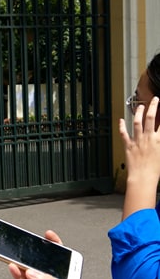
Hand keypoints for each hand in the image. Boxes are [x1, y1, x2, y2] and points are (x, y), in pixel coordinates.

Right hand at [8, 230, 93, 278]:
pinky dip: (17, 276)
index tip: (47, 235)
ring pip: (29, 272)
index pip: (59, 257)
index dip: (53, 245)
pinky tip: (13, 269)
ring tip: (14, 257)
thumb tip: (33, 274)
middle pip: (40, 263)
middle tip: (23, 245)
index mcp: (66, 276)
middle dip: (32, 254)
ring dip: (22, 264)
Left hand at [119, 97, 159, 214]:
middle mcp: (148, 138)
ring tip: (140, 106)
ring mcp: (137, 141)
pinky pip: (123, 133)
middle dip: (154, 106)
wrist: (142, 178)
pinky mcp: (128, 145)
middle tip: (155, 100)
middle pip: (151, 117)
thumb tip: (158, 139)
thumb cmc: (154, 171)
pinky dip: (121, 126)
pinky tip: (121, 120)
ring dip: (139, 112)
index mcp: (159, 141)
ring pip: (137, 122)